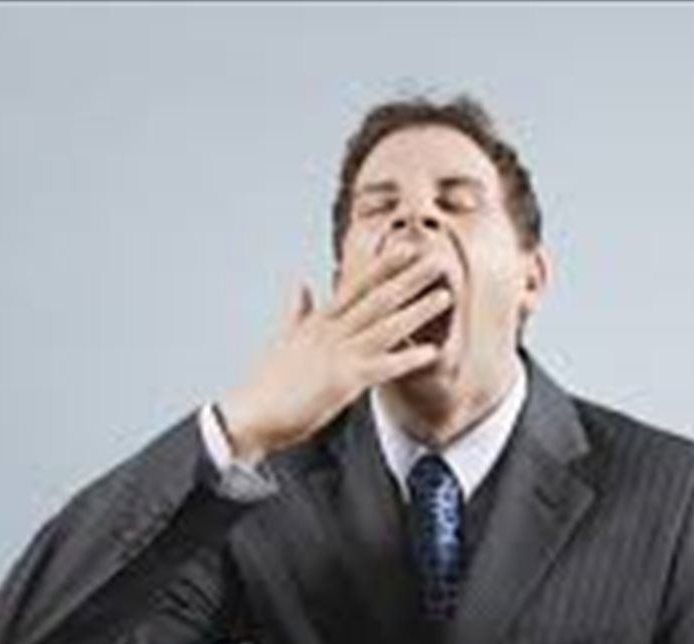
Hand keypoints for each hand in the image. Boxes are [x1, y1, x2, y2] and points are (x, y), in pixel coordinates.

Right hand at [217, 246, 451, 462]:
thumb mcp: (282, 339)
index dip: (382, 266)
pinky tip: (430, 352)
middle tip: (435, 260)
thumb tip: (300, 283)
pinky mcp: (342, 381)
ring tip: (443, 297)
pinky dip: (407, 359)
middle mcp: (330, 333)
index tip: (405, 249)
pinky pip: (382, 367)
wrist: (250, 415)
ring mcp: (337, 355)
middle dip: (407, 278)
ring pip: (384, 327)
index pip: (355, 286)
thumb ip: (297, 311)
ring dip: (416, 311)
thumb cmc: (266, 384)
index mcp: (318, 322)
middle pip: (375, 299)